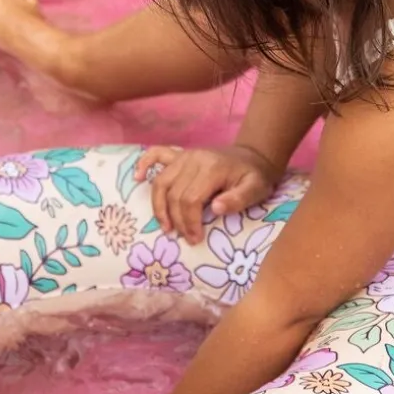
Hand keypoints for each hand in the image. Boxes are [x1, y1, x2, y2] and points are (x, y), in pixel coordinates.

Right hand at [135, 143, 279, 243]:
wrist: (254, 156)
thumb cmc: (255, 177)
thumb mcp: (256, 190)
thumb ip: (239, 199)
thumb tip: (216, 208)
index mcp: (212, 168)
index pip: (191, 199)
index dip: (189, 222)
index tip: (195, 239)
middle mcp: (194, 159)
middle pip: (174, 194)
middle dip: (178, 220)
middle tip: (186, 237)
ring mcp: (185, 155)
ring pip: (161, 182)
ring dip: (159, 206)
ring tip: (166, 226)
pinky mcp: (180, 154)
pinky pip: (156, 155)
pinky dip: (144, 164)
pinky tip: (137, 178)